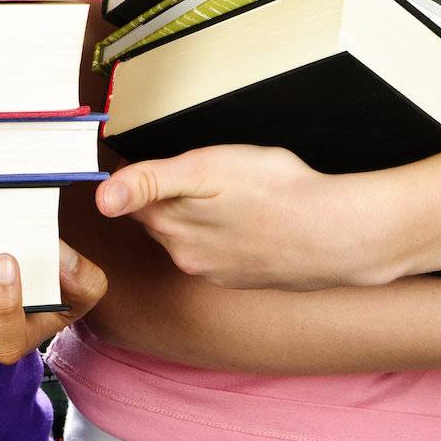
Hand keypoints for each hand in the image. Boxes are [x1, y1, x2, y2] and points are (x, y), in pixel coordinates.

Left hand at [96, 143, 385, 289]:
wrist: (338, 235)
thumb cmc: (277, 191)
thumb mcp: (207, 168)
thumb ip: (150, 181)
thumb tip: (101, 198)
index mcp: (168, 224)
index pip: (129, 195)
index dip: (142, 173)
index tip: (164, 162)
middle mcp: (183, 255)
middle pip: (156, 214)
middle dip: (171, 192)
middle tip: (212, 172)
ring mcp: (212, 270)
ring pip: (187, 230)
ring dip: (199, 211)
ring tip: (237, 194)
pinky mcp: (238, 278)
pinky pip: (215, 248)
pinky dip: (225, 231)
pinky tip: (252, 218)